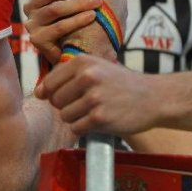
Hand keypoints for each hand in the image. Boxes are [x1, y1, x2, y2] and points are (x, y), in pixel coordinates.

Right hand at [24, 0, 102, 62]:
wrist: (77, 53)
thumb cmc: (82, 24)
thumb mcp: (82, 2)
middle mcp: (32, 5)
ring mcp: (32, 23)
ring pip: (54, 8)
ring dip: (78, 3)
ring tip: (97, 2)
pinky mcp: (37, 39)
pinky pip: (58, 27)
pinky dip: (76, 20)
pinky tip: (91, 16)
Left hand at [34, 54, 156, 135]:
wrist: (154, 97)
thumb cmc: (121, 83)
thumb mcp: (96, 68)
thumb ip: (67, 77)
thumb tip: (37, 93)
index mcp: (83, 62)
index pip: (49, 83)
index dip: (54, 93)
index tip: (69, 96)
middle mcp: (87, 77)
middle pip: (56, 101)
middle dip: (67, 106)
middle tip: (87, 104)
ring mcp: (94, 98)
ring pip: (65, 116)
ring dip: (77, 118)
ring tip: (94, 111)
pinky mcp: (100, 118)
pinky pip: (77, 128)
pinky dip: (85, 128)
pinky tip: (100, 120)